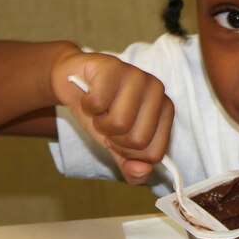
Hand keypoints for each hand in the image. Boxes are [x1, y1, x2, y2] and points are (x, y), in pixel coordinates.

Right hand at [51, 51, 173, 183]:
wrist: (73, 81)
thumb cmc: (101, 112)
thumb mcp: (116, 144)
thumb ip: (131, 164)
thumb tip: (142, 172)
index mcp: (165, 110)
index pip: (153, 154)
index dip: (129, 152)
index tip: (120, 136)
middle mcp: (157, 90)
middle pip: (138, 140)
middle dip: (113, 138)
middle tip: (107, 119)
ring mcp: (137, 75)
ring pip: (119, 123)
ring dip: (99, 122)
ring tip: (100, 108)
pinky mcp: (113, 66)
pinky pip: (98, 103)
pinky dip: (87, 105)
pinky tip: (90, 95)